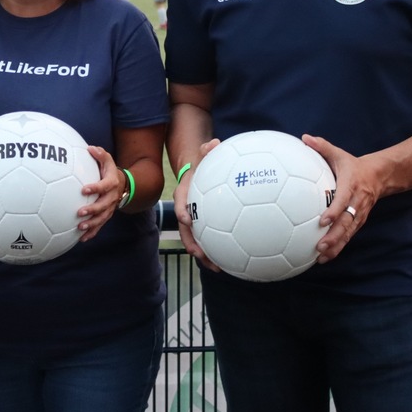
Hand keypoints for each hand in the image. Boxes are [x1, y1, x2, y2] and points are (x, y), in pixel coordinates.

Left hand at [76, 146, 121, 241]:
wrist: (122, 185)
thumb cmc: (109, 171)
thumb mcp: (108, 160)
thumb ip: (100, 155)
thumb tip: (90, 148)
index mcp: (111, 183)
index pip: (104, 186)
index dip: (95, 188)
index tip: (84, 189)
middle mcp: (112, 197)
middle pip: (103, 205)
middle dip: (92, 210)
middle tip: (80, 212)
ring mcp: (109, 208)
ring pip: (102, 218)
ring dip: (92, 224)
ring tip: (80, 228)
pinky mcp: (106, 215)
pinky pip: (100, 225)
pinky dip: (92, 233)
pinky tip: (82, 239)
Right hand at [174, 138, 220, 272]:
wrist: (200, 174)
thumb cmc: (205, 165)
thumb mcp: (205, 156)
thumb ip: (208, 150)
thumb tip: (213, 143)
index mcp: (185, 193)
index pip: (180, 202)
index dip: (181, 211)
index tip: (187, 219)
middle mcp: (187, 210)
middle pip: (185, 229)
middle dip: (192, 243)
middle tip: (200, 254)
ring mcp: (195, 220)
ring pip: (196, 240)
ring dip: (204, 254)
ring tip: (217, 267)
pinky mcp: (205, 226)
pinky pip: (209, 240)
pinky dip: (217, 252)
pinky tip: (231, 262)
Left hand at [305, 134, 379, 263]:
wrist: (380, 176)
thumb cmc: (353, 165)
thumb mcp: (339, 154)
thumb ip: (322, 146)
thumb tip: (304, 138)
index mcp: (351, 185)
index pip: (343, 200)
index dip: (334, 211)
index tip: (322, 221)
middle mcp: (357, 202)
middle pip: (347, 222)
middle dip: (334, 236)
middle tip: (319, 246)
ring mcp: (360, 214)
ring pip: (349, 233)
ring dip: (336, 246)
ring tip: (321, 257)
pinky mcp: (359, 222)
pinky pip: (348, 236)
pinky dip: (338, 247)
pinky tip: (325, 258)